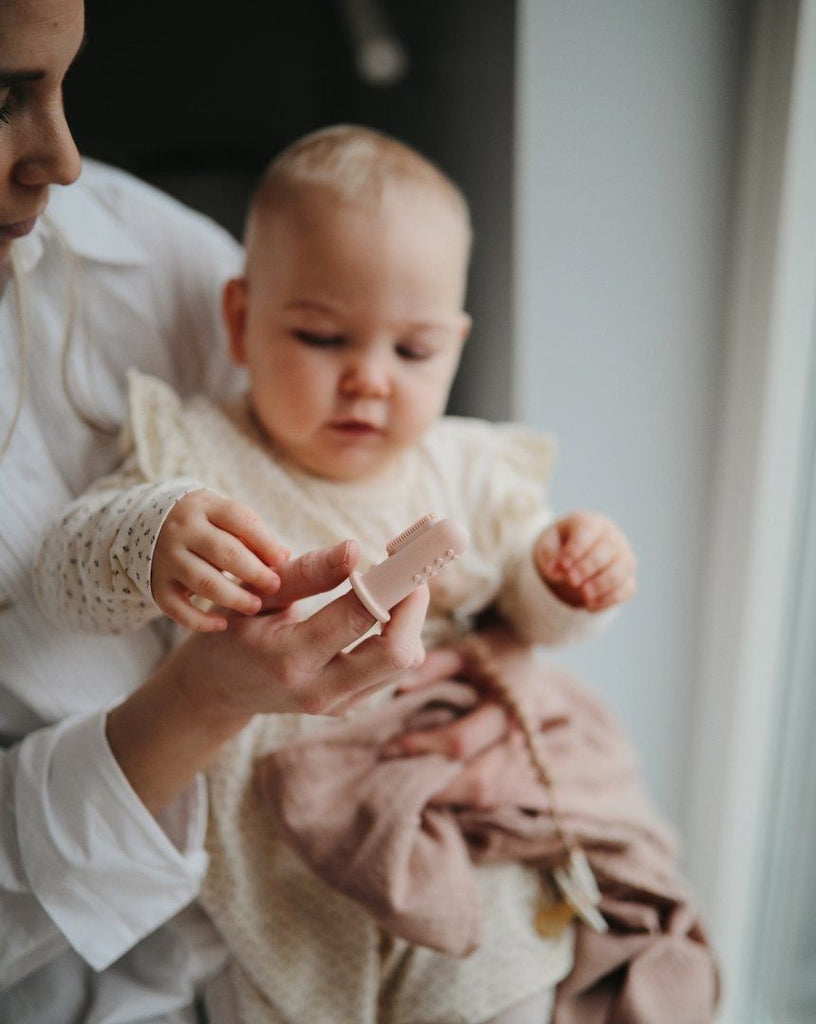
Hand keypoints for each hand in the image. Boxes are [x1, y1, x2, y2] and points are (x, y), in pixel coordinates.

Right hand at [151, 489, 288, 630]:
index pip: (239, 519)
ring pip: (203, 581)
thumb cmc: (205, 525)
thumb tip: (283, 557)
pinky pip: (177, 608)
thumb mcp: (225, 519)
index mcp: (205, 507)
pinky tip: (223, 624)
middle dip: (254, 572)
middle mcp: (182, 530)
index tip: (282, 561)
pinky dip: (200, 621)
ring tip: (255, 607)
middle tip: (274, 586)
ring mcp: (167, 558)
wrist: (151, 525)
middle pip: (224, 552)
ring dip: (233, 597)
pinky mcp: (157, 585)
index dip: (264, 542)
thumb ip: (253, 536)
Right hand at [179, 539, 429, 720]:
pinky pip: (394, 670)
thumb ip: (306, 572)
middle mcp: (318, 690)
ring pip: (405, 662)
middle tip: (406, 570)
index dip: (391, 582)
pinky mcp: (350, 706)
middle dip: (414, 605)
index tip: (406, 555)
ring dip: (409, 619)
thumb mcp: (257, 594)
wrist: (219, 688)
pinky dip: (399, 635)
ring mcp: (338, 705)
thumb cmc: (235, 630)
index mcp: (289, 658)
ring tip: (388, 586)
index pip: (359, 617)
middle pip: (398, 654)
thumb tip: (355, 548)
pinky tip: (378, 610)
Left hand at [384, 635, 534, 806]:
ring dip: (443, 794)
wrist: (521, 656)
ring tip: (406, 782)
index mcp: (506, 709)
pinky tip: (427, 782)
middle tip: (393, 775)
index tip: (388, 747)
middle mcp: (516, 740)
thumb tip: (399, 689)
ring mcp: (517, 758)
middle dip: (433, 784)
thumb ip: (434, 666)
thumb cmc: (486, 652)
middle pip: (477, 781)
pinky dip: (454, 793)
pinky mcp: (511, 768)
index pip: (460, 742)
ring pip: (481, 794)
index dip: (421, 747)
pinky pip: (483, 792)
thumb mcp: (461, 651)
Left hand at [534, 510, 636, 610]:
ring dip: (603, 584)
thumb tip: (557, 573)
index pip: (587, 530)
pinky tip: (590, 606)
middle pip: (608, 549)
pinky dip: (610, 599)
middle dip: (589, 567)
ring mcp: (623, 557)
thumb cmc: (560, 546)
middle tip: (572, 581)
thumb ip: (549, 556)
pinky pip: (626, 588)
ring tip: (584, 595)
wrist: (575, 556)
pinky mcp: (627, 578)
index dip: (575, 549)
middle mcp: (612, 536)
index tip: (562, 566)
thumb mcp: (547, 546)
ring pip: (622, 569)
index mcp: (589, 522)